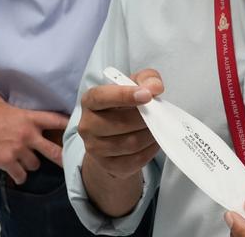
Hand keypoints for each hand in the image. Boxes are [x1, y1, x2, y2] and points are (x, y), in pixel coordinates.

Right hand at [0, 92, 67, 183]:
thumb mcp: (1, 102)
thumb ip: (12, 105)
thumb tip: (10, 101)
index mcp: (29, 117)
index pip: (57, 120)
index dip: (70, 126)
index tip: (78, 132)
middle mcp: (28, 134)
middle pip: (55, 150)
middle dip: (61, 158)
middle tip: (67, 164)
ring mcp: (19, 149)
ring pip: (35, 165)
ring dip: (29, 165)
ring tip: (21, 162)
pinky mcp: (7, 161)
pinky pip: (20, 175)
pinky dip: (18, 176)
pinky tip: (13, 173)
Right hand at [77, 69, 164, 216]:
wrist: (115, 136)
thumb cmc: (125, 105)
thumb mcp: (135, 85)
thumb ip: (147, 79)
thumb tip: (155, 88)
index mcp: (89, 101)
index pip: (101, 97)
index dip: (124, 95)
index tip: (147, 95)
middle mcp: (87, 125)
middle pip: (120, 123)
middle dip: (145, 118)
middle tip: (158, 114)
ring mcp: (94, 148)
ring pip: (130, 143)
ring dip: (149, 135)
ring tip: (157, 127)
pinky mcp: (108, 166)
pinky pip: (135, 160)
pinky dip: (150, 150)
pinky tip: (153, 141)